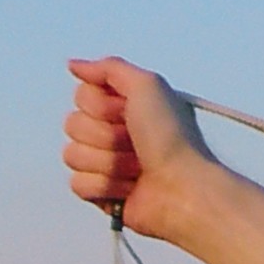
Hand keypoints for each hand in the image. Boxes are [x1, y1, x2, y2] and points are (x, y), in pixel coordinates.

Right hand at [60, 56, 263, 263]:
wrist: (192, 193)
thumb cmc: (179, 142)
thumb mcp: (150, 90)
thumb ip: (111, 69)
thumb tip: (72, 63)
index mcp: (127, 108)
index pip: (83, 96)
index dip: (102, 106)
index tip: (131, 117)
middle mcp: (117, 137)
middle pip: (74, 125)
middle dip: (105, 136)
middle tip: (139, 148)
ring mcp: (111, 168)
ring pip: (73, 155)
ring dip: (106, 162)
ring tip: (140, 171)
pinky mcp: (108, 200)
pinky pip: (76, 186)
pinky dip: (101, 187)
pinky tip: (129, 191)